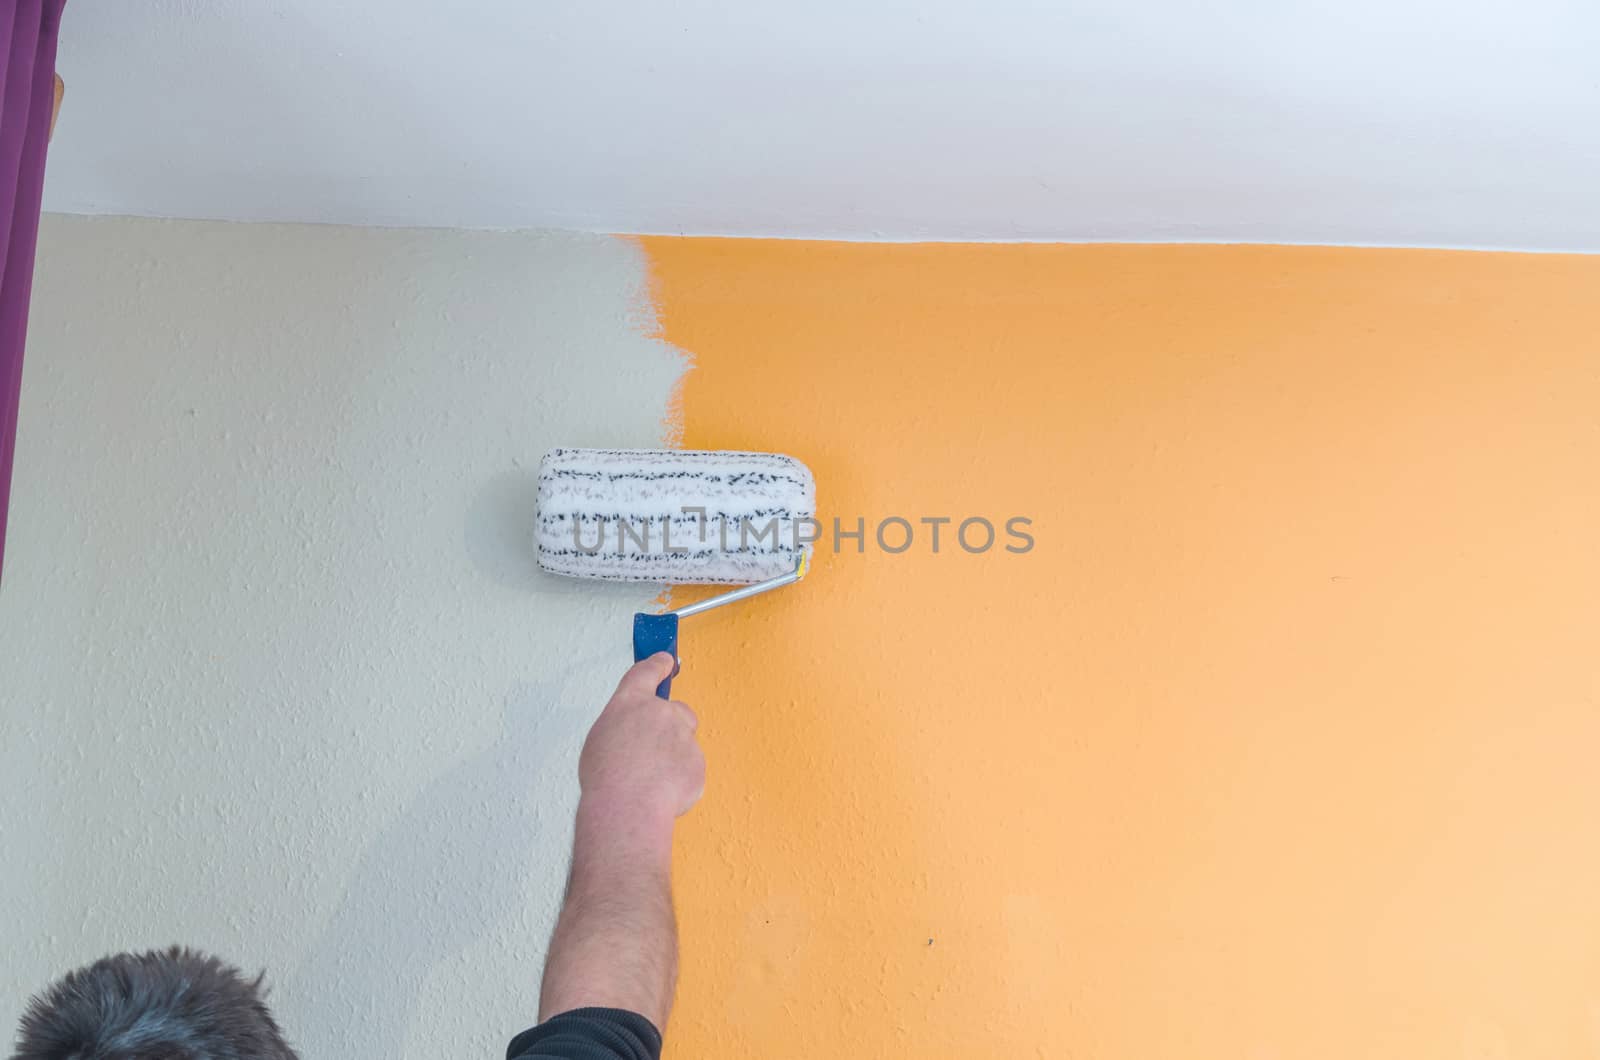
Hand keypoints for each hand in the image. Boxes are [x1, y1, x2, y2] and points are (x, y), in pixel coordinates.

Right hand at [578, 653, 705, 823]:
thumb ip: (622, 726)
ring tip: (650, 779)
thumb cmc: (606, 778)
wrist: (628, 806)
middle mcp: (661, 713)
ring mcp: (683, 736)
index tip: (666, 660)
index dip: (658, 664)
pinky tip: (661, 792)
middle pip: (677, 711)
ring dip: (674, 756)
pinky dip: (680, 780)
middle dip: (671, 726)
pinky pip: (691, 769)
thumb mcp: (600, 740)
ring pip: (685, 742)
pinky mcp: (697, 762)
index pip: (647, 672)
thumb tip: (632, 736)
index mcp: (631, 703)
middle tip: (652, 751)